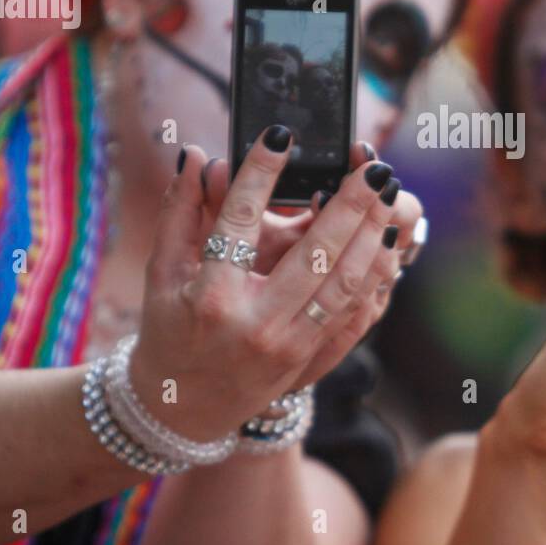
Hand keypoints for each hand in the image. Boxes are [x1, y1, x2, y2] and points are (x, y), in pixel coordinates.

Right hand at [129, 128, 404, 440]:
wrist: (182, 409)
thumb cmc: (168, 332)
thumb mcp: (160, 274)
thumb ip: (180, 212)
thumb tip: (193, 155)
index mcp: (211, 297)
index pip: (239, 220)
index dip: (261, 173)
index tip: (280, 136)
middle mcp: (256, 323)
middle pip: (315, 252)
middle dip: (350, 203)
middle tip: (371, 165)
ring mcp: (288, 344)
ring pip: (346, 282)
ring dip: (372, 234)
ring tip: (385, 193)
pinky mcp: (311, 357)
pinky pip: (355, 311)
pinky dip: (374, 273)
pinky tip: (384, 240)